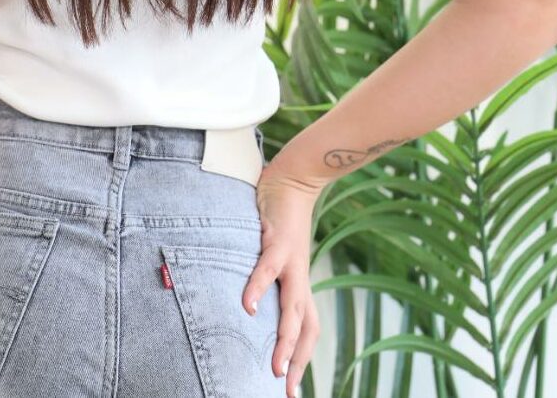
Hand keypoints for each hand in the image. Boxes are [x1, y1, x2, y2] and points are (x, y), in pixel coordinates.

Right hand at [245, 153, 325, 395]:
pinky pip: (268, 269)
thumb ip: (268, 277)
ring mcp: (291, 261)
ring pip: (293, 307)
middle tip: (285, 389)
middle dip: (297, 360)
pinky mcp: (279, 242)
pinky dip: (258, 288)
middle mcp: (300, 277)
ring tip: (275, 363)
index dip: (304, 358)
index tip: (293, 387)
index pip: (309, 329)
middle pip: (305, 327)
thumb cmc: (281, 219)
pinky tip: (247, 305)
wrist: (295, 179)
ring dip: (285, 337)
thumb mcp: (277, 255)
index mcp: (300, 282)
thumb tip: (248, 300)